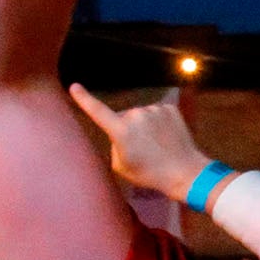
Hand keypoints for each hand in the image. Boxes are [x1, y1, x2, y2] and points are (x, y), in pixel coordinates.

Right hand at [68, 84, 211, 199]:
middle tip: (141, 149)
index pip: (97, 111)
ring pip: (141, 115)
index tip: (74, 86)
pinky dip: (159, 122)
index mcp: (121, 130)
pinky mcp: (170, 108)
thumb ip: (115, 144)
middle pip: (123, 118)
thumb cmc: (150, 173)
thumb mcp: (121, 165)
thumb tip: (120, 132)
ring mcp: (155, 109)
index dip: (84, 99)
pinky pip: (156, 113)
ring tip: (156, 145)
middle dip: (127, 129)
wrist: (185, 171)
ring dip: (144, 125)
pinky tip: (165, 137)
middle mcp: (137, 115)